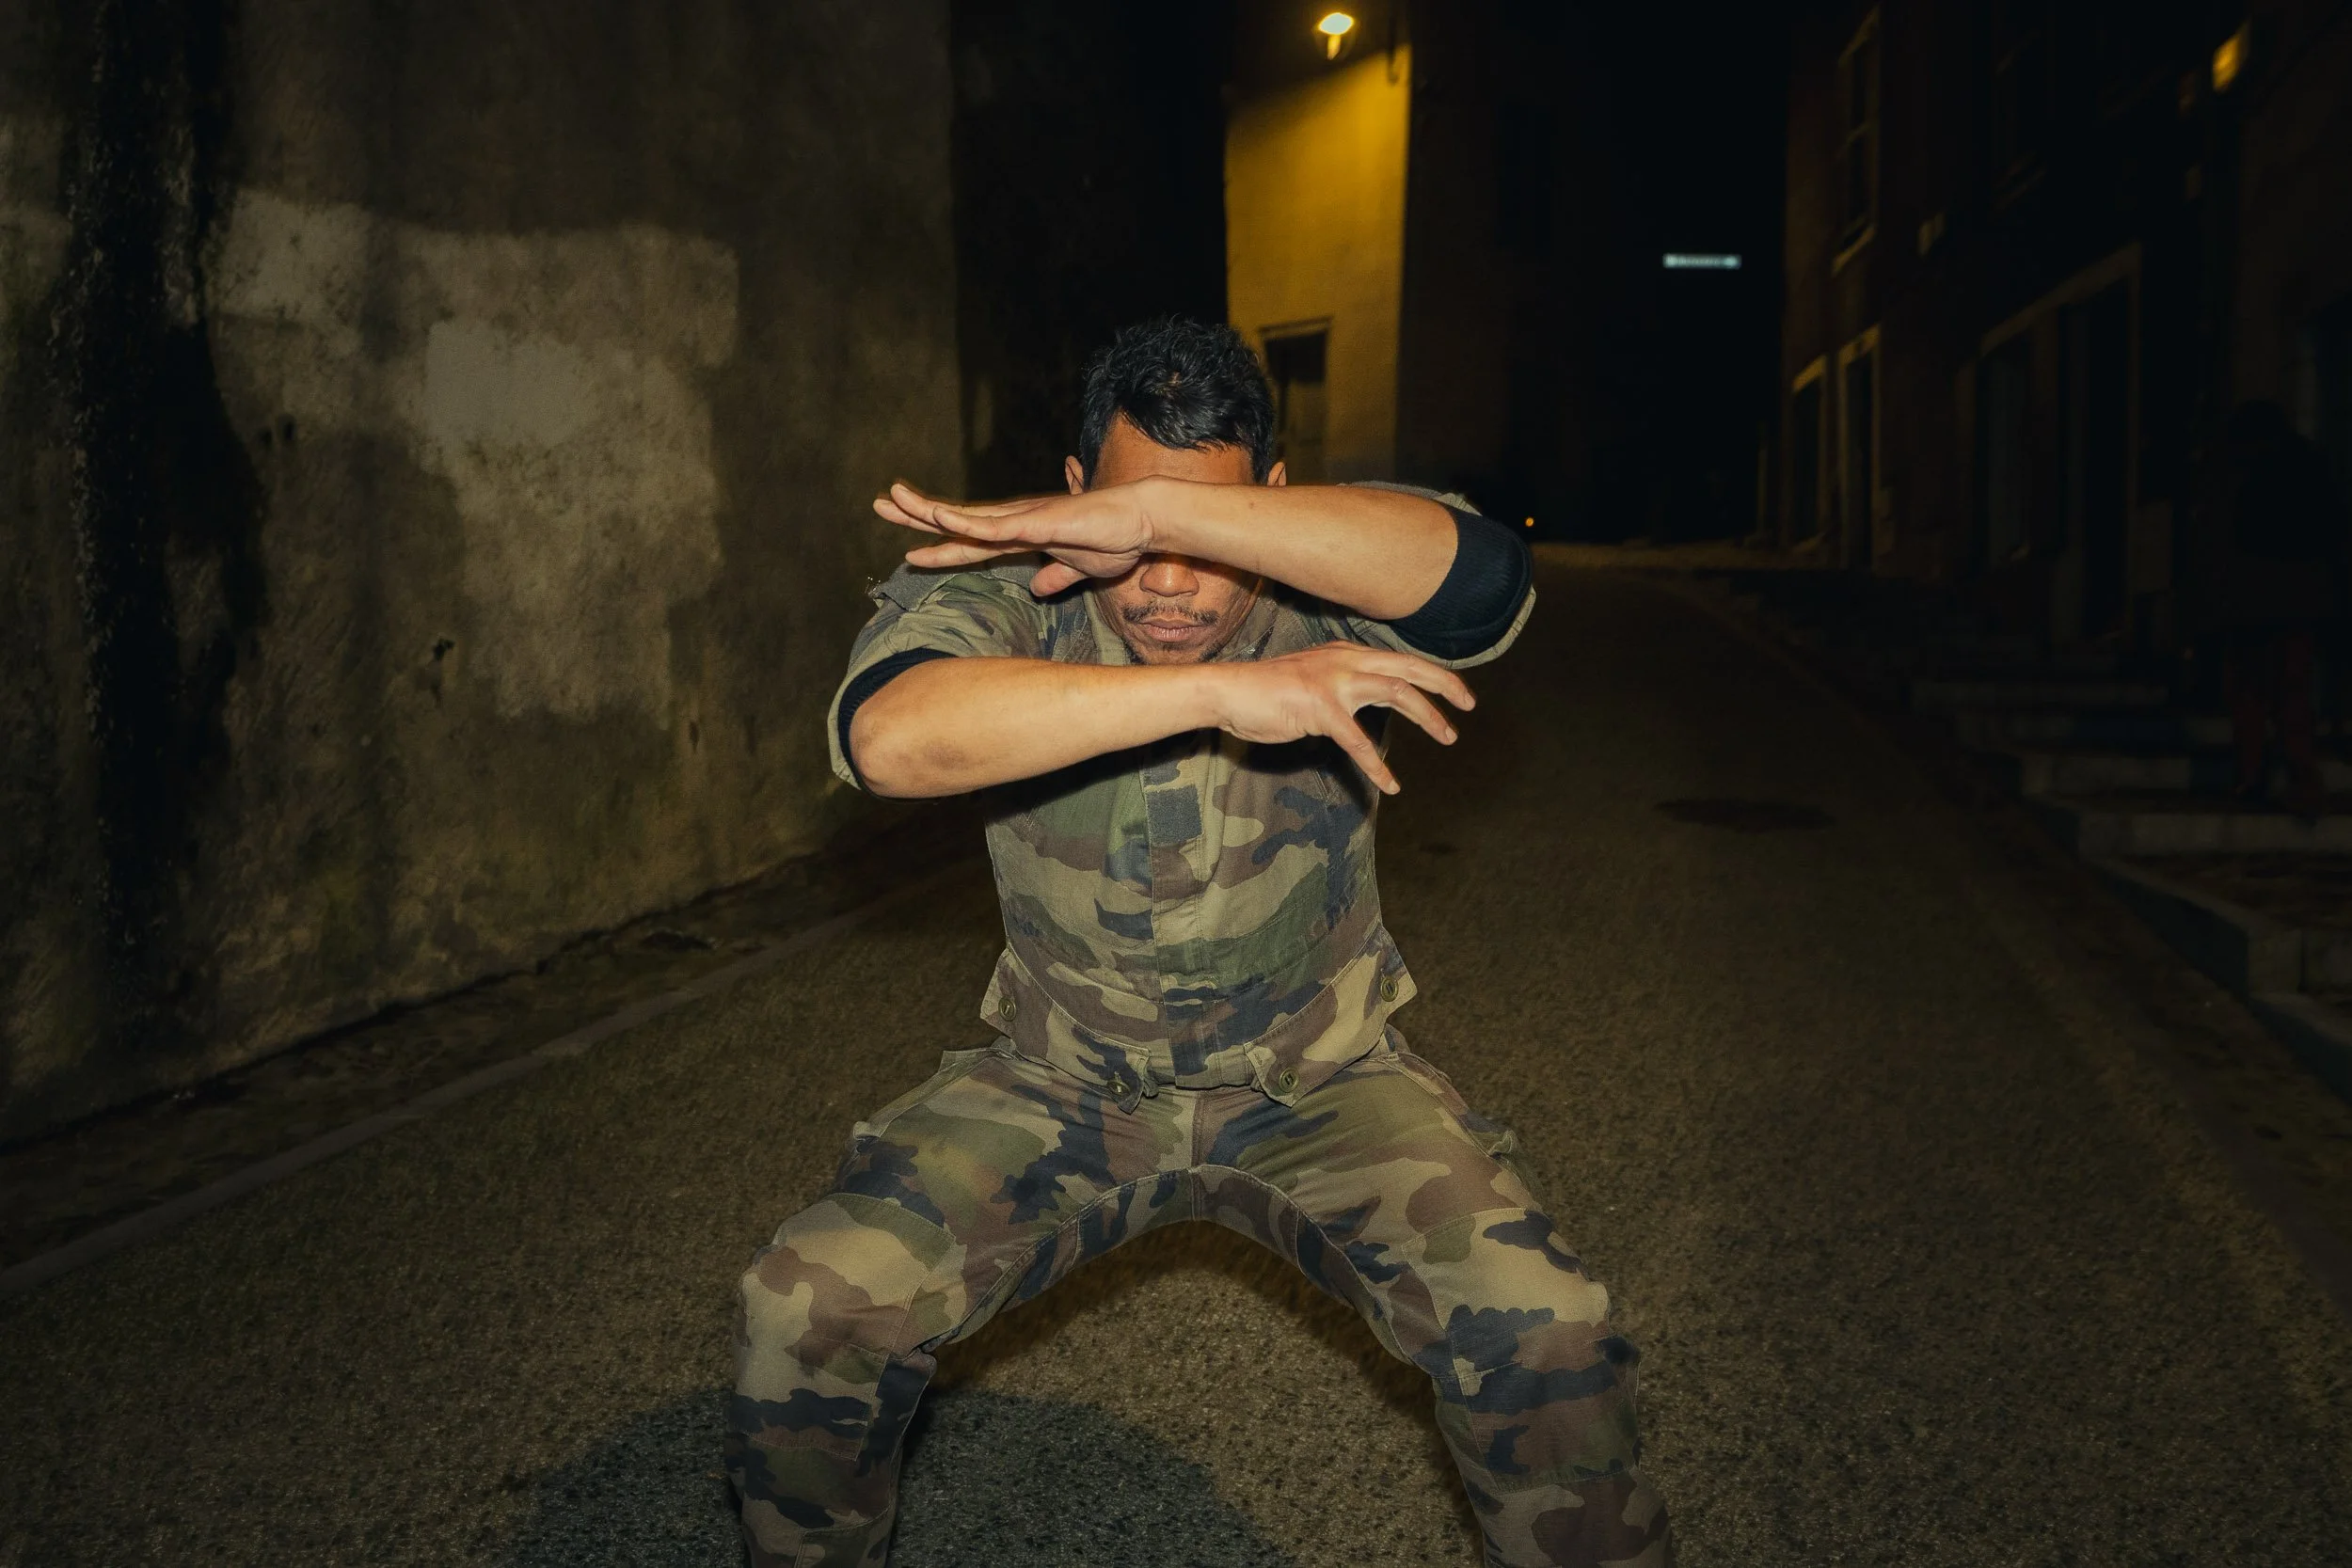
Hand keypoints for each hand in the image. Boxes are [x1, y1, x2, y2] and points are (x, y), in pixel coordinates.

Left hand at [874, 480, 1159, 594]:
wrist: (1142, 521)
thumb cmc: (1114, 540)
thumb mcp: (1078, 569)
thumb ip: (1056, 578)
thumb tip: (1039, 589)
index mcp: (1022, 535)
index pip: (971, 543)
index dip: (940, 547)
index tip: (909, 551)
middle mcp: (1017, 522)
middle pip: (959, 522)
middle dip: (918, 515)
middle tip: (880, 504)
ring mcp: (1028, 518)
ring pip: (971, 518)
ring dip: (934, 511)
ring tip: (899, 501)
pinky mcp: (1044, 521)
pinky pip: (1003, 526)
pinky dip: (974, 525)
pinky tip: (948, 521)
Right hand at [1204, 643, 1473, 794]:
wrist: (1228, 692)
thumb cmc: (1267, 692)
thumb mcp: (1313, 680)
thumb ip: (1343, 687)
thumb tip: (1366, 702)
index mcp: (1346, 654)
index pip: (1401, 660)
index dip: (1434, 674)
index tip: (1458, 692)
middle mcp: (1345, 660)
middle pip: (1408, 667)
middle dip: (1445, 686)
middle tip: (1470, 705)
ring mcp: (1333, 681)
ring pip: (1396, 692)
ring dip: (1428, 716)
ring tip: (1448, 737)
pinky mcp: (1318, 707)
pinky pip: (1357, 740)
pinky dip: (1377, 764)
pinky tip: (1391, 784)